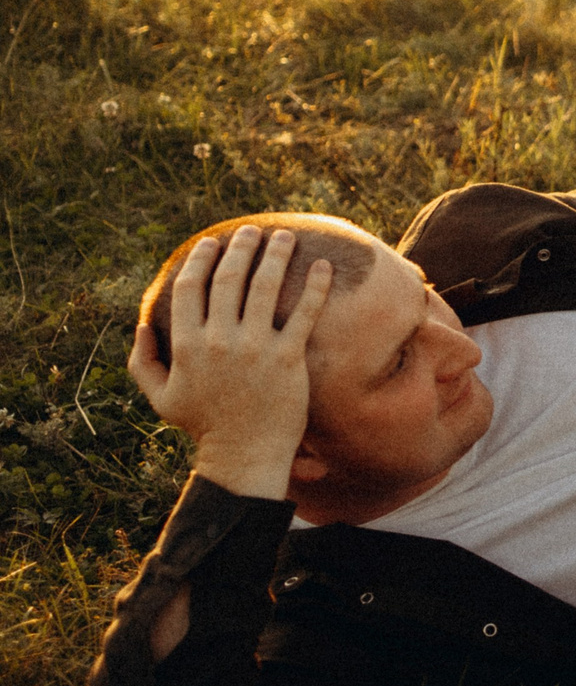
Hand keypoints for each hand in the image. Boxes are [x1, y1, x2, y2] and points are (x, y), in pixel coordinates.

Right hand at [128, 227, 332, 500]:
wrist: (244, 454)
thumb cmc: (204, 425)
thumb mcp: (161, 397)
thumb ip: (143, 360)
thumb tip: (141, 324)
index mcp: (187, 345)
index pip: (190, 288)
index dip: (200, 259)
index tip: (211, 242)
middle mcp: (219, 341)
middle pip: (228, 279)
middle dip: (240, 247)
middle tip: (251, 231)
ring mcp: (254, 348)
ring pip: (265, 287)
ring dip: (276, 255)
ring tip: (285, 236)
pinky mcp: (288, 358)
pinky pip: (304, 313)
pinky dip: (316, 286)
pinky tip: (324, 265)